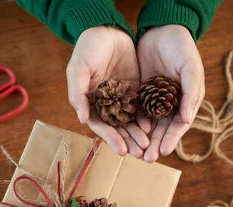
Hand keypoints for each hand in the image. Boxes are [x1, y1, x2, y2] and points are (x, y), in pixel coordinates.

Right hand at [67, 26, 150, 157]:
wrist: (106, 28)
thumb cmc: (87, 49)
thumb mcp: (78, 69)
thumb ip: (78, 94)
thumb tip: (82, 120)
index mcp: (90, 103)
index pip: (101, 126)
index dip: (111, 139)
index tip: (122, 151)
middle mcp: (106, 104)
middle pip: (118, 128)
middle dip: (128, 141)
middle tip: (140, 153)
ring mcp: (121, 98)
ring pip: (131, 121)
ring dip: (139, 134)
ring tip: (149, 145)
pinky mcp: (135, 89)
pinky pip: (142, 107)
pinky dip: (147, 118)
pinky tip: (154, 126)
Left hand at [137, 25, 204, 162]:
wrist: (161, 29)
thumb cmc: (181, 47)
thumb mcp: (190, 67)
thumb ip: (190, 92)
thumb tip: (187, 120)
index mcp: (186, 100)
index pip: (178, 125)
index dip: (171, 139)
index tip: (163, 152)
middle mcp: (170, 104)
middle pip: (162, 129)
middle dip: (155, 145)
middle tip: (146, 159)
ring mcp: (154, 100)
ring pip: (148, 124)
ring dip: (142, 139)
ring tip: (135, 154)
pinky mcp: (139, 93)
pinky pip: (134, 112)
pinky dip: (131, 124)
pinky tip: (125, 135)